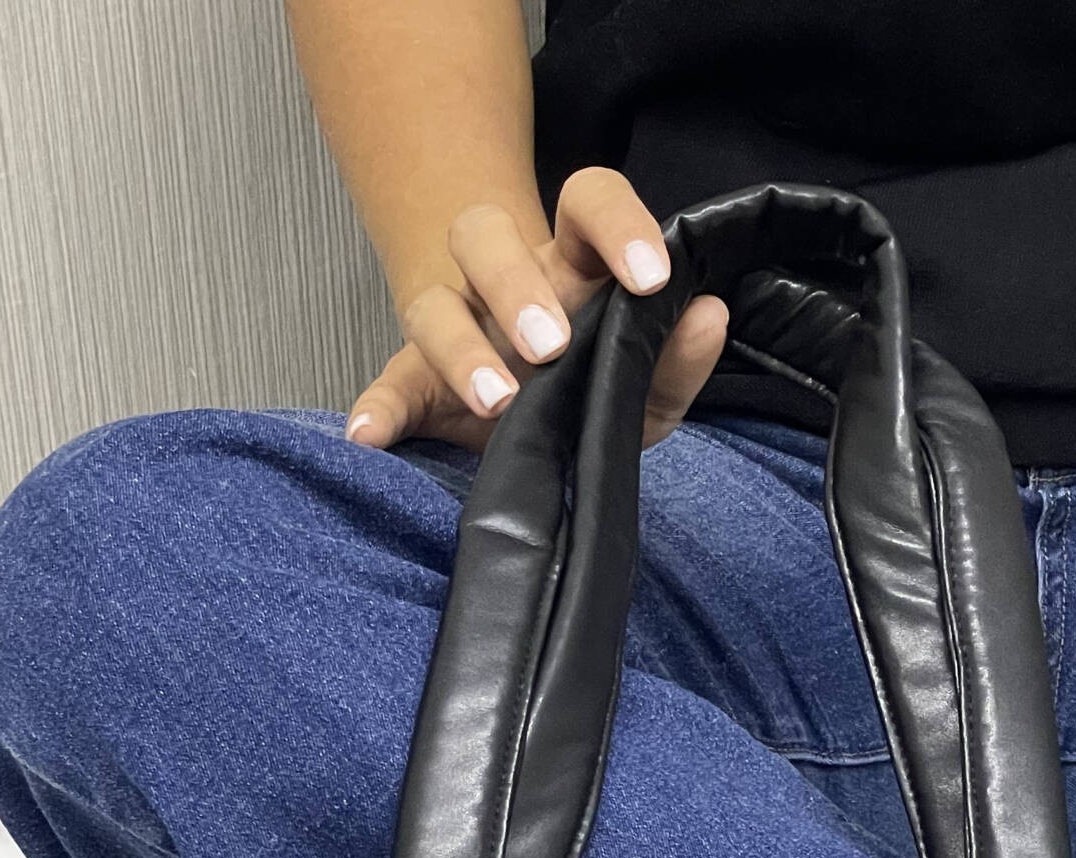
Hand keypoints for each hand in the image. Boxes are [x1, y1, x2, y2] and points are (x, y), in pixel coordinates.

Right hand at [346, 167, 727, 453]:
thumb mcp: (649, 386)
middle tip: (552, 344)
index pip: (586, 200)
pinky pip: (385, 390)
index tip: (650, 278)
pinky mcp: (414, 386)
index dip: (618, 224)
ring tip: (497, 399)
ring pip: (431, 302)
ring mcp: (452, 328)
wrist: (536, 426)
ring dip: (458, 347)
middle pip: (483, 233)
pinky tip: (368, 438)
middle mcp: (502, 280)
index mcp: (568, 262)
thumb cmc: (596, 389)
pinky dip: (375, 412)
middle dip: (515, 282)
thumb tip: (707, 315)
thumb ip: (679, 356)